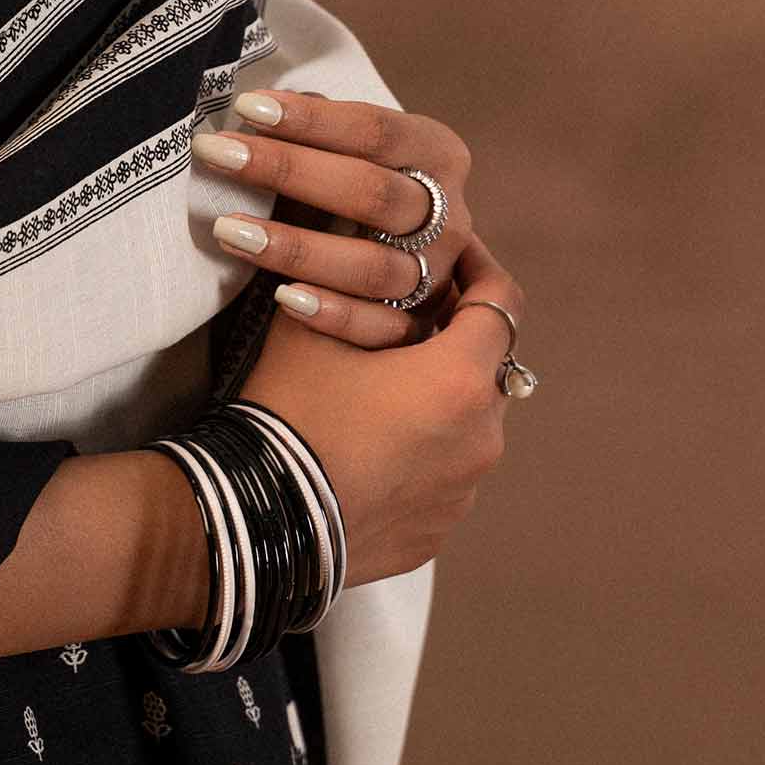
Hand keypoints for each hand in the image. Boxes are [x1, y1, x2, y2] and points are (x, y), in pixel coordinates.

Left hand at [191, 85, 473, 347]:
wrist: (395, 261)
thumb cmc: (359, 189)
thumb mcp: (349, 153)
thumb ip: (316, 131)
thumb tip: (259, 105)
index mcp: (437, 155)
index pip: (376, 130)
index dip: (312, 119)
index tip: (247, 106)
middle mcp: (448, 216)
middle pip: (372, 193)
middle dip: (289, 170)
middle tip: (218, 154)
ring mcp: (436, 275)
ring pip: (373, 266)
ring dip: (298, 248)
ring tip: (228, 230)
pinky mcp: (417, 326)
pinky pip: (379, 328)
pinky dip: (333, 313)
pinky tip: (284, 297)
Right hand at [237, 227, 526, 582]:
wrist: (262, 519)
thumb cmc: (289, 412)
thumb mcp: (307, 323)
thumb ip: (349, 276)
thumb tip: (357, 233)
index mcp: (460, 381)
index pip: (502, 305)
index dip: (481, 269)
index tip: (455, 251)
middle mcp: (481, 439)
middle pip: (487, 369)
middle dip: (455, 341)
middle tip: (407, 320)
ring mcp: (463, 492)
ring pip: (467, 428)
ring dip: (439, 403)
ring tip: (382, 392)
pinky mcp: (438, 531)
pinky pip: (443, 478)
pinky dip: (420, 457)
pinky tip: (370, 449)